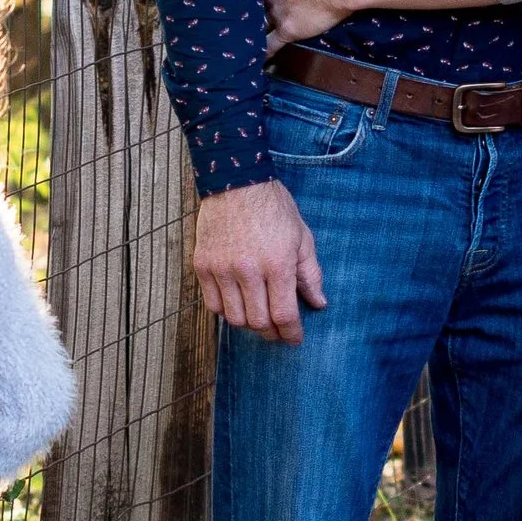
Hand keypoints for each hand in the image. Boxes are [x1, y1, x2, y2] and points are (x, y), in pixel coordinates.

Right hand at [191, 180, 325, 342]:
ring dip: (248, 323)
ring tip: (257, 316)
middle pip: (258, 321)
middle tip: (277, 330)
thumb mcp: (302, 237)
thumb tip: (318, 303)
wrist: (236, 182)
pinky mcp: (203, 265)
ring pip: (234, 318)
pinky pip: (212, 305)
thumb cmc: (273, 208)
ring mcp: (222, 269)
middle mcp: (248, 270)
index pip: (283, 315)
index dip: (291, 333)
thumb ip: (310, 274)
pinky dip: (226, 311)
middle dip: (271, 332)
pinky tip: (237, 303)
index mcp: (277, 263)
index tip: (294, 338)